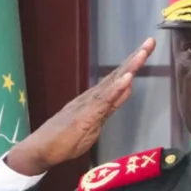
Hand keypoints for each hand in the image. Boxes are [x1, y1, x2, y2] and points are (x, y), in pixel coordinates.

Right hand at [6, 38, 156, 175]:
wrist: (40, 149)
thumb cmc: (64, 140)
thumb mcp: (95, 123)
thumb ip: (111, 106)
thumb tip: (126, 90)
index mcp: (96, 99)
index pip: (118, 78)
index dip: (133, 64)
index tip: (146, 49)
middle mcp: (93, 96)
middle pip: (118, 75)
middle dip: (135, 58)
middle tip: (150, 41)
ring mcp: (88, 104)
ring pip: (112, 83)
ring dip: (129, 68)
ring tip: (143, 53)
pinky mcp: (85, 115)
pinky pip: (104, 101)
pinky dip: (116, 88)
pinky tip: (127, 78)